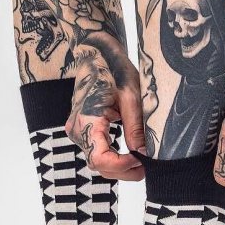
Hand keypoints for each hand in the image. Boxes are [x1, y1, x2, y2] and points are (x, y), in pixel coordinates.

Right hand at [65, 32, 145, 180]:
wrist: (97, 55)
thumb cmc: (113, 70)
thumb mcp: (131, 97)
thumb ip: (135, 128)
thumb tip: (144, 154)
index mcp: (87, 120)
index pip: (100, 159)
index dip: (122, 166)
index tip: (141, 161)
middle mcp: (77, 129)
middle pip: (98, 164)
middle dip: (124, 170)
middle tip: (147, 166)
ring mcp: (77, 130)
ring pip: (97, 160)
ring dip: (118, 165)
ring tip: (140, 160)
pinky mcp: (82, 129)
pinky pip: (96, 150)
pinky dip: (112, 156)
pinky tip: (129, 152)